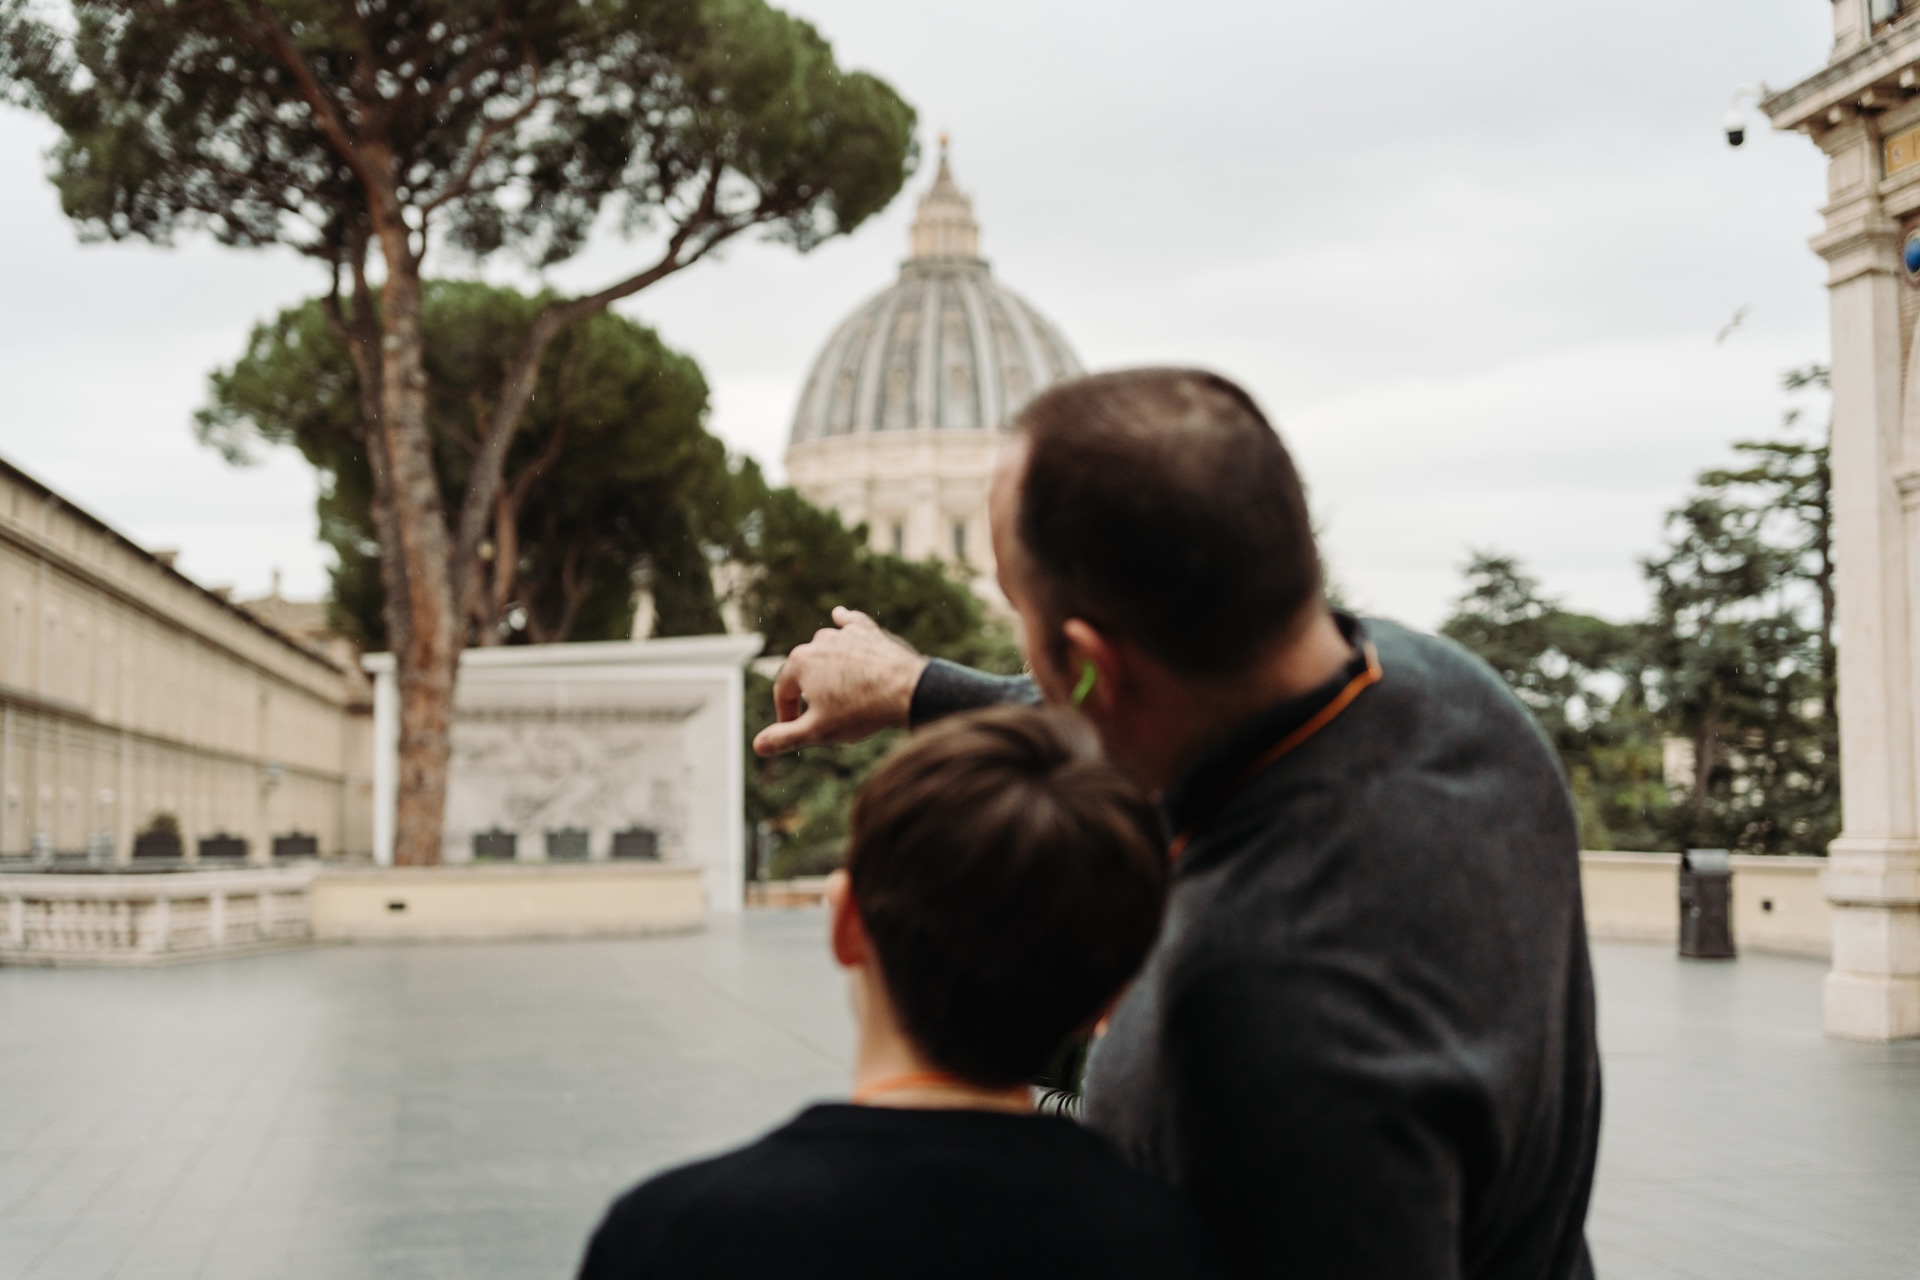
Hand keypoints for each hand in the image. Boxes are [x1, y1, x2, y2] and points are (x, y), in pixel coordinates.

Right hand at [753, 607, 929, 755]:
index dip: (786, 714)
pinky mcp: (868, 632)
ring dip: (825, 666)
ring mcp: (844, 635)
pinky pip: (851, 623)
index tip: (796, 729)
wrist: (906, 690)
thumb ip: (785, 738)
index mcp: (800, 663)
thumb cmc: (861, 711)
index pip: (783, 691)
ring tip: (834, 687)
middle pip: (804, 671)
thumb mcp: (818, 731)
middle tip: (821, 715)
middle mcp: (818, 642)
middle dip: (807, 693)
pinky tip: (840, 615)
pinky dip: (844, 622)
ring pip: (825, 650)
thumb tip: (758, 746)